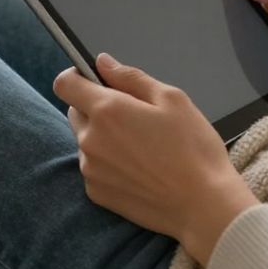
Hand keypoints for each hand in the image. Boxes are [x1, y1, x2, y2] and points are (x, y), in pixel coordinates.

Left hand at [53, 53, 259, 266]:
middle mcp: (90, 140)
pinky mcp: (96, 193)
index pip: (64, 84)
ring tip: (143, 148)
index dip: (77, 77)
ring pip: (87, 141)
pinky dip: (110, 164)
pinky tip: (140, 169)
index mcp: (107, 110)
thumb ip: (131, 77)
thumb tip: (103, 63)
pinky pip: (94, 168)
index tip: (95, 80)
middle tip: (134, 117)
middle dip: (97, 108)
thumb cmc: (193, 149)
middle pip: (75, 112)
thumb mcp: (172, 99)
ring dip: (104, 138)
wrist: (203, 205)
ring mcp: (90, 170)